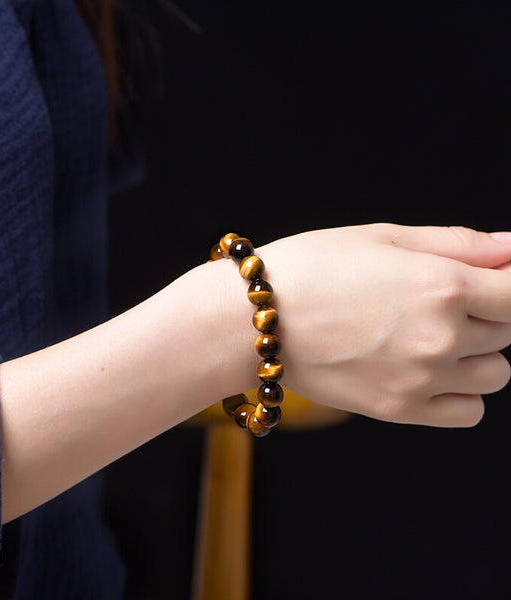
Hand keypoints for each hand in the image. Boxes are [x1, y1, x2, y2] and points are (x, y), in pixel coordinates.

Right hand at [257, 224, 510, 426]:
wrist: (252, 320)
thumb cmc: (310, 267)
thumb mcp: (382, 237)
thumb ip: (457, 244)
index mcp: (442, 286)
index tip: (497, 277)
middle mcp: (441, 338)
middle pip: (507, 330)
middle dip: (486, 310)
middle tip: (439, 297)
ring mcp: (421, 380)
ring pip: (496, 373)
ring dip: (478, 352)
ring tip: (432, 335)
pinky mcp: (398, 409)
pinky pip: (468, 412)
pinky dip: (461, 392)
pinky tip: (428, 369)